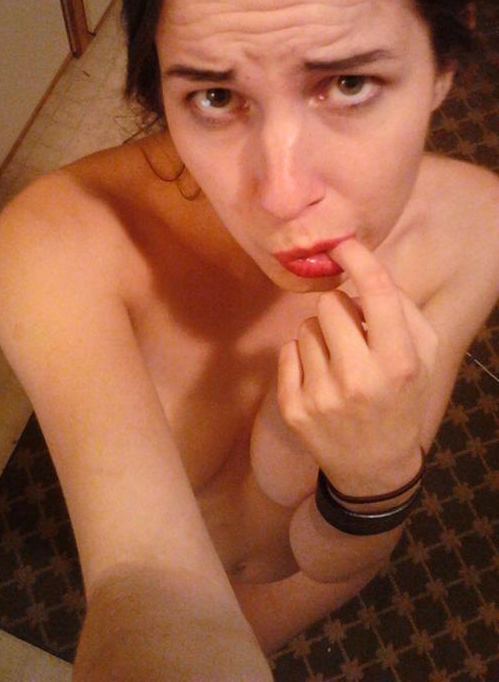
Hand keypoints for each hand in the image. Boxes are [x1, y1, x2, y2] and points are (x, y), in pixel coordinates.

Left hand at [277, 238, 437, 496]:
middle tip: (351, 333)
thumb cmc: (402, 400)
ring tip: (338, 363)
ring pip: (305, 327)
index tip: (343, 245)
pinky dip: (301, 357)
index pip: (376, 294)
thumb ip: (402, 311)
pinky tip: (319, 378)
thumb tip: (362, 275)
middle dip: (339, 310)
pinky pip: (287, 351)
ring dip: (320, 336)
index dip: (358, 260)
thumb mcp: (423, 358)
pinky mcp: (294, 409)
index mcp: (399, 363)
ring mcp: (322, 396)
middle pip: (329, 304)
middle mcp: (359, 379)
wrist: (375, 466)